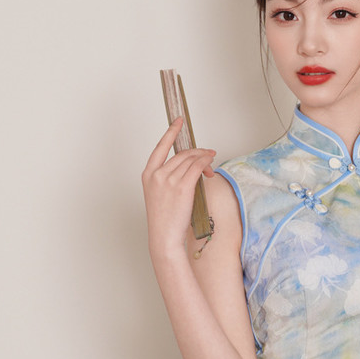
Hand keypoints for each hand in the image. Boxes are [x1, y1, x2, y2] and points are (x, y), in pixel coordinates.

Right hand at [142, 118, 215, 259]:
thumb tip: (190, 167)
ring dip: (204, 158)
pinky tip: (210, 163)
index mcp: (148, 174)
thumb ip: (170, 178)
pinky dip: (205, 162)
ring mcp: (169, 180)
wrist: (164, 236)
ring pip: (191, 160)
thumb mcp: (160, 195)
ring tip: (211, 162)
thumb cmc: (164, 219)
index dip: (171, 132)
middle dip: (198, 152)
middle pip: (181, 154)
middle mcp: (157, 174)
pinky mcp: (182, 187)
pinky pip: (197, 167)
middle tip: (208, 155)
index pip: (160, 147)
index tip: (178, 121)